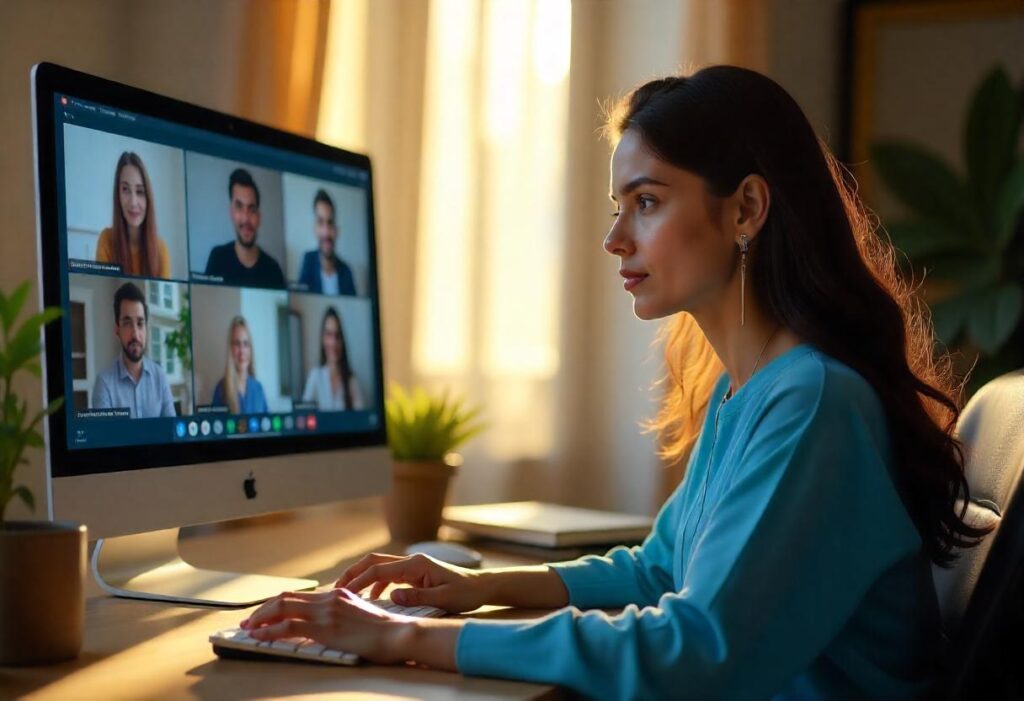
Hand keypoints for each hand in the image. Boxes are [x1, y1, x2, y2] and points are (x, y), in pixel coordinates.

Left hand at [240, 588, 415, 663]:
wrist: (398, 634)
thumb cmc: (386, 632)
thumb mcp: (361, 616)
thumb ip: (344, 614)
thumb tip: (329, 624)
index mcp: (338, 595)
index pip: (300, 595)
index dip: (278, 604)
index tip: (264, 613)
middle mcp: (329, 598)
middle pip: (286, 598)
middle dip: (263, 609)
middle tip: (249, 621)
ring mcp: (326, 611)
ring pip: (282, 608)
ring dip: (260, 618)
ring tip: (248, 628)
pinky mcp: (325, 627)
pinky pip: (288, 626)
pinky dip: (268, 630)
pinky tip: (258, 636)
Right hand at [336, 552, 489, 612]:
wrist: (481, 587)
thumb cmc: (465, 593)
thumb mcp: (444, 599)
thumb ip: (417, 598)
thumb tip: (391, 597)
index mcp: (416, 565)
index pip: (378, 570)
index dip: (358, 581)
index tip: (342, 594)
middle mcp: (411, 561)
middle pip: (373, 561)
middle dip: (353, 573)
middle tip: (335, 590)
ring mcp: (412, 566)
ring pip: (379, 567)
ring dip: (362, 577)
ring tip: (347, 594)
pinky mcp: (414, 573)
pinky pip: (388, 575)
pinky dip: (375, 583)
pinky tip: (372, 598)